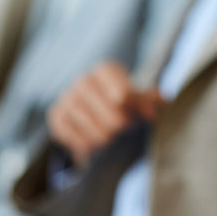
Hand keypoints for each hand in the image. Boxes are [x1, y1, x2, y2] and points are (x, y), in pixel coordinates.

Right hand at [47, 62, 163, 164]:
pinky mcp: (56, 116)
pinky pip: (77, 140)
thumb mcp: (139, 97)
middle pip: (112, 115)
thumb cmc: (122, 102)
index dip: (133, 109)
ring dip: (107, 138)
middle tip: (124, 126)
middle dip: (122, 126)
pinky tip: (93, 139)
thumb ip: (151, 100)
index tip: (138, 114)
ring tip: (110, 134)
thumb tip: (160, 104)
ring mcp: (67, 98)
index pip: (123, 93)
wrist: (94, 110)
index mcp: (105, 70)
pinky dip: (89, 145)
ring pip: (96, 131)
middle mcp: (83, 80)